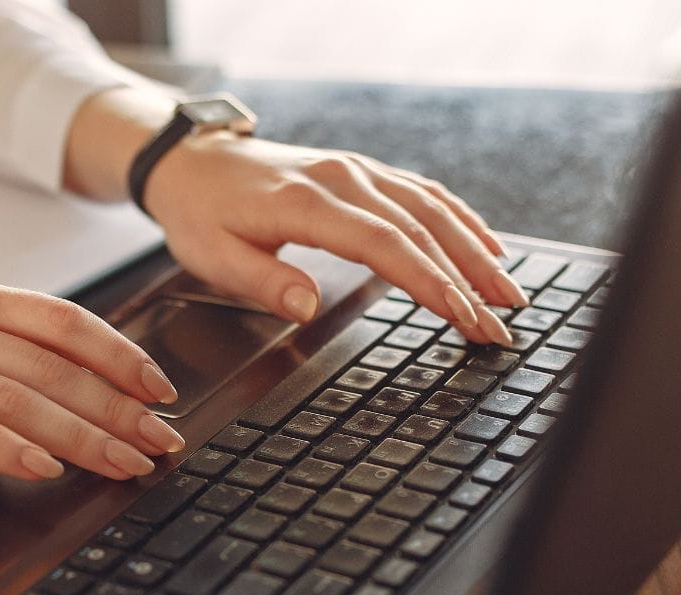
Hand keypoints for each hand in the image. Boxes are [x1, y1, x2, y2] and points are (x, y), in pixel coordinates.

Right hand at [0, 276, 183, 484]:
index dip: (121, 356)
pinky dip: (12, 449)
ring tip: (125, 464)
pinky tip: (47, 469)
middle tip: (161, 440)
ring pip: (20, 397)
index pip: (64, 321)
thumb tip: (94, 389)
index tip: (161, 391)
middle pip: (54, 365)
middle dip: (119, 408)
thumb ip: (6, 353)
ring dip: (83, 435)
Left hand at [144, 132, 528, 344]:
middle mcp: (343, 179)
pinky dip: (460, 219)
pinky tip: (486, 246)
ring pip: (432, 208)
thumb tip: (306, 307)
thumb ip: (262, 281)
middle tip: (500, 324)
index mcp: (308, 204)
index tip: (463, 316)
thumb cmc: (201, 213)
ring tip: (509, 293)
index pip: (384, 244)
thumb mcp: (212, 256)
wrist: (193, 162)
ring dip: (475, 251)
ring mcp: (357, 171)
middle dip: (467, 280)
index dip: (428, 282)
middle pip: (421, 229)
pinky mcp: (361, 173)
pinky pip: (422, 192)